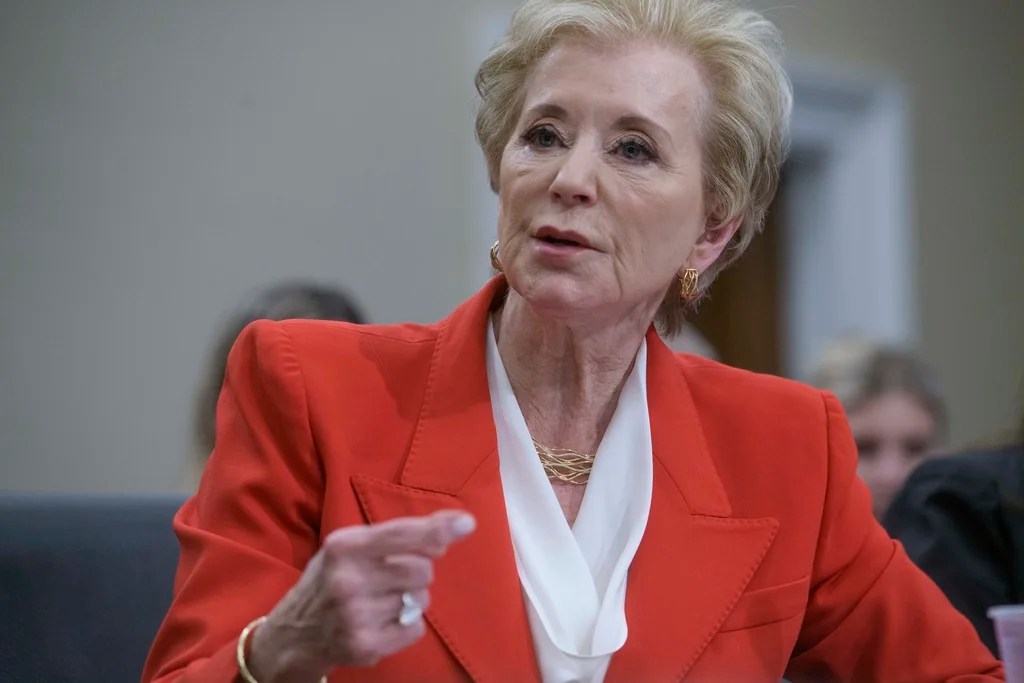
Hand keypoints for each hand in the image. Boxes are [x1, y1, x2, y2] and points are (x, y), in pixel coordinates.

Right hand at [248, 510, 475, 681]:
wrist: (294, 634)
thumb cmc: (331, 580)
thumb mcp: (350, 547)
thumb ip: (396, 536)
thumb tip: (457, 524)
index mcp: (345, 547)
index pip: (402, 534)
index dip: (437, 529)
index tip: (466, 524)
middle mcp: (349, 580)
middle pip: (422, 570)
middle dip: (417, 572)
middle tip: (392, 578)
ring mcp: (357, 615)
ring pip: (421, 599)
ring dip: (410, 599)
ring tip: (380, 601)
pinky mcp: (366, 645)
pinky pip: (416, 628)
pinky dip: (407, 625)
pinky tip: (381, 622)